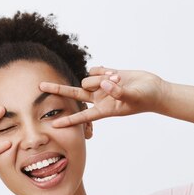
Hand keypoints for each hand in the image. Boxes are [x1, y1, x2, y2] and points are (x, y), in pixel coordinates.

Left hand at [39, 66, 168, 126]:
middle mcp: (99, 99)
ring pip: (88, 79)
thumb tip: (104, 83)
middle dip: (57, 90)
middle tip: (40, 86)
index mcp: (104, 110)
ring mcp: (101, 87)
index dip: (68, 120)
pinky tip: (113, 74)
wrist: (153, 90)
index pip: (82, 116)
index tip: (54, 124)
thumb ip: (118, 91)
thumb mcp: (133, 96)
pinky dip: (102, 70)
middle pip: (74, 94)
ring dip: (101, 77)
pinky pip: (95, 70)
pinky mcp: (105, 76)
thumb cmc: (145, 98)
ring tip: (117, 80)